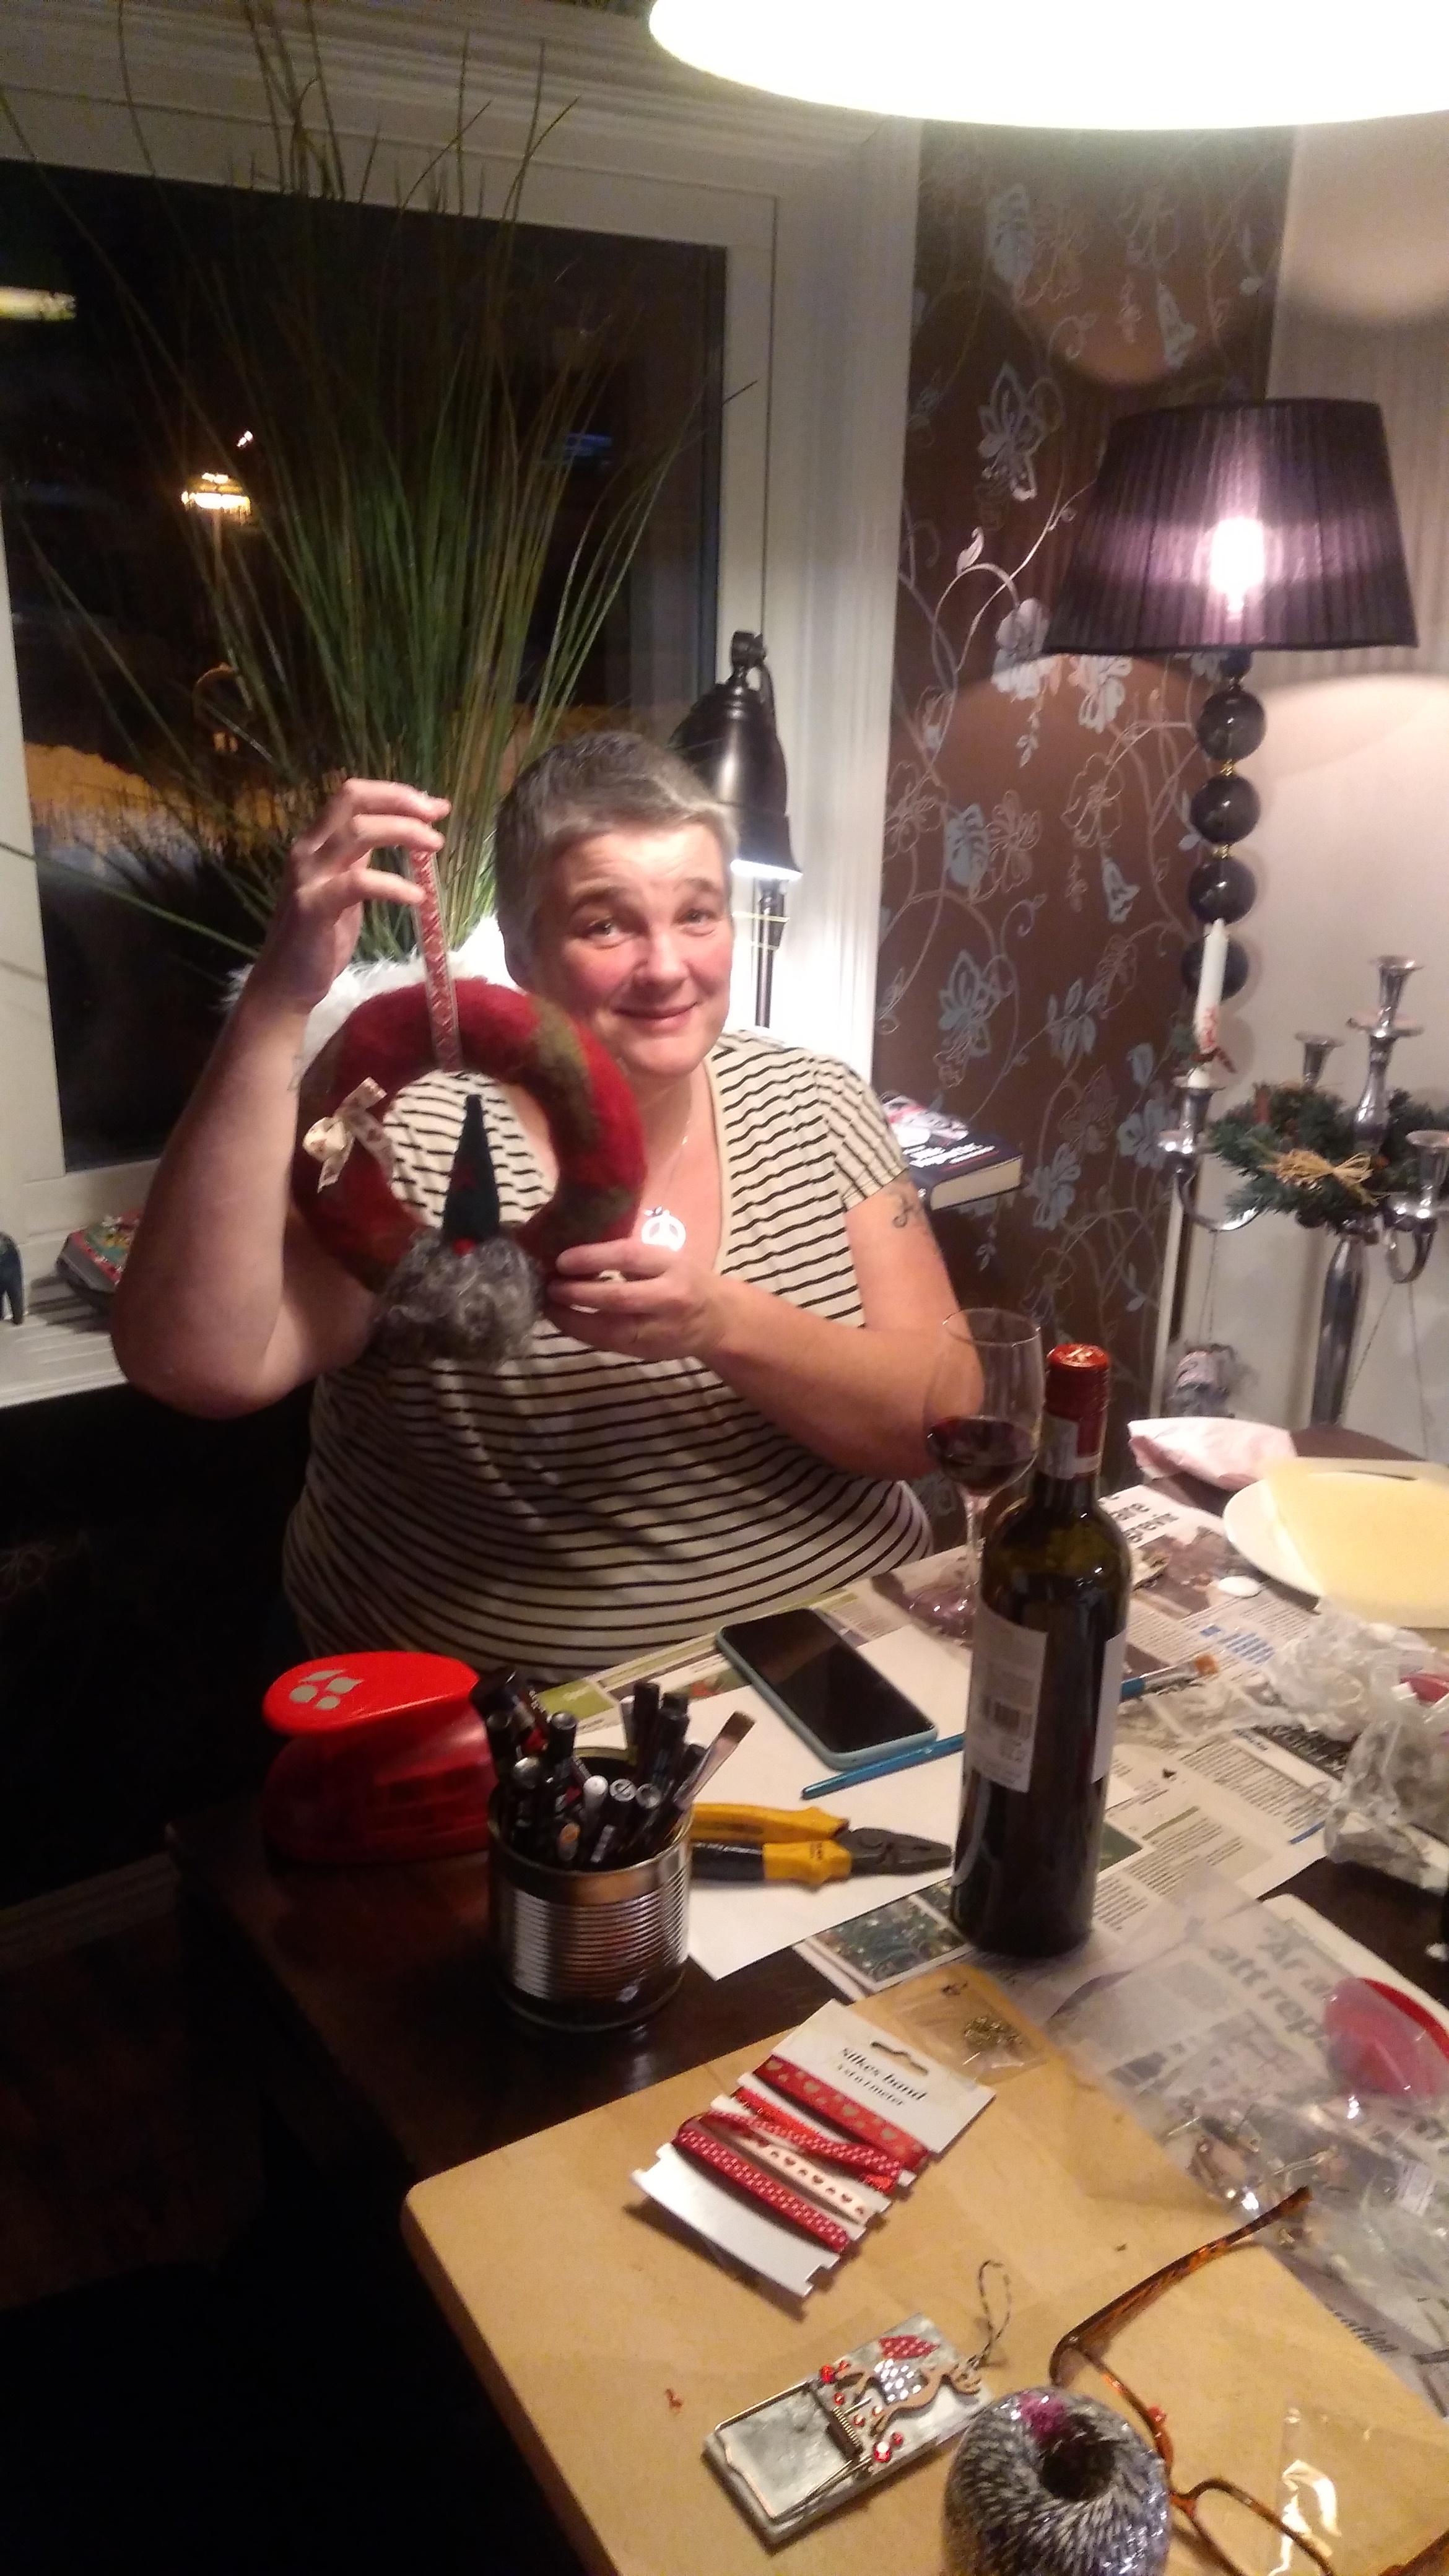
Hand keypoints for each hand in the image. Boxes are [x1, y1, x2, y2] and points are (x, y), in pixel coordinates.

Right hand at [247, 779, 450, 1015]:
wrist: (285, 983)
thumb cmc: (318, 938)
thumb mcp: (343, 889)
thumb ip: (360, 858)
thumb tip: (396, 830)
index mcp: (316, 842)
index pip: (354, 796)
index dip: (395, 793)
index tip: (434, 805)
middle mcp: (308, 850)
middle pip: (352, 799)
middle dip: (399, 800)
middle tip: (437, 814)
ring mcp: (308, 877)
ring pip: (357, 832)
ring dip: (402, 831)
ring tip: (435, 846)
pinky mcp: (314, 907)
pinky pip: (359, 884)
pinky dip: (393, 885)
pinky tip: (418, 897)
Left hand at [545, 1237, 734, 1363]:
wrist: (718, 1321)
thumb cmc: (683, 1280)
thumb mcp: (665, 1260)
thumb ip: (630, 1258)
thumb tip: (575, 1256)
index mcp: (672, 1266)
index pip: (629, 1258)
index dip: (593, 1258)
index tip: (562, 1259)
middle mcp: (669, 1298)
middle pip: (618, 1298)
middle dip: (578, 1293)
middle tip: (549, 1285)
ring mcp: (659, 1330)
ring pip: (610, 1329)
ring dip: (573, 1318)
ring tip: (549, 1306)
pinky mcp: (648, 1352)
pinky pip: (609, 1344)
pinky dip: (583, 1333)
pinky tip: (565, 1321)